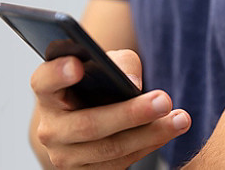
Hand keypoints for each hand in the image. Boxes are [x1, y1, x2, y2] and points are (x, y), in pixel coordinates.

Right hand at [31, 49, 190, 168]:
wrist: (88, 120)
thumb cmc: (98, 84)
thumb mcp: (106, 65)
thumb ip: (118, 64)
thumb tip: (132, 84)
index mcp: (48, 93)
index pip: (44, 82)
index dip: (58, 74)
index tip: (78, 65)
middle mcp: (50, 128)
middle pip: (88, 124)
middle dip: (130, 113)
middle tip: (164, 100)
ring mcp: (66, 156)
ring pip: (111, 148)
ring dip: (150, 133)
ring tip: (180, 118)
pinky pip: (122, 162)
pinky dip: (150, 144)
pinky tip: (171, 129)